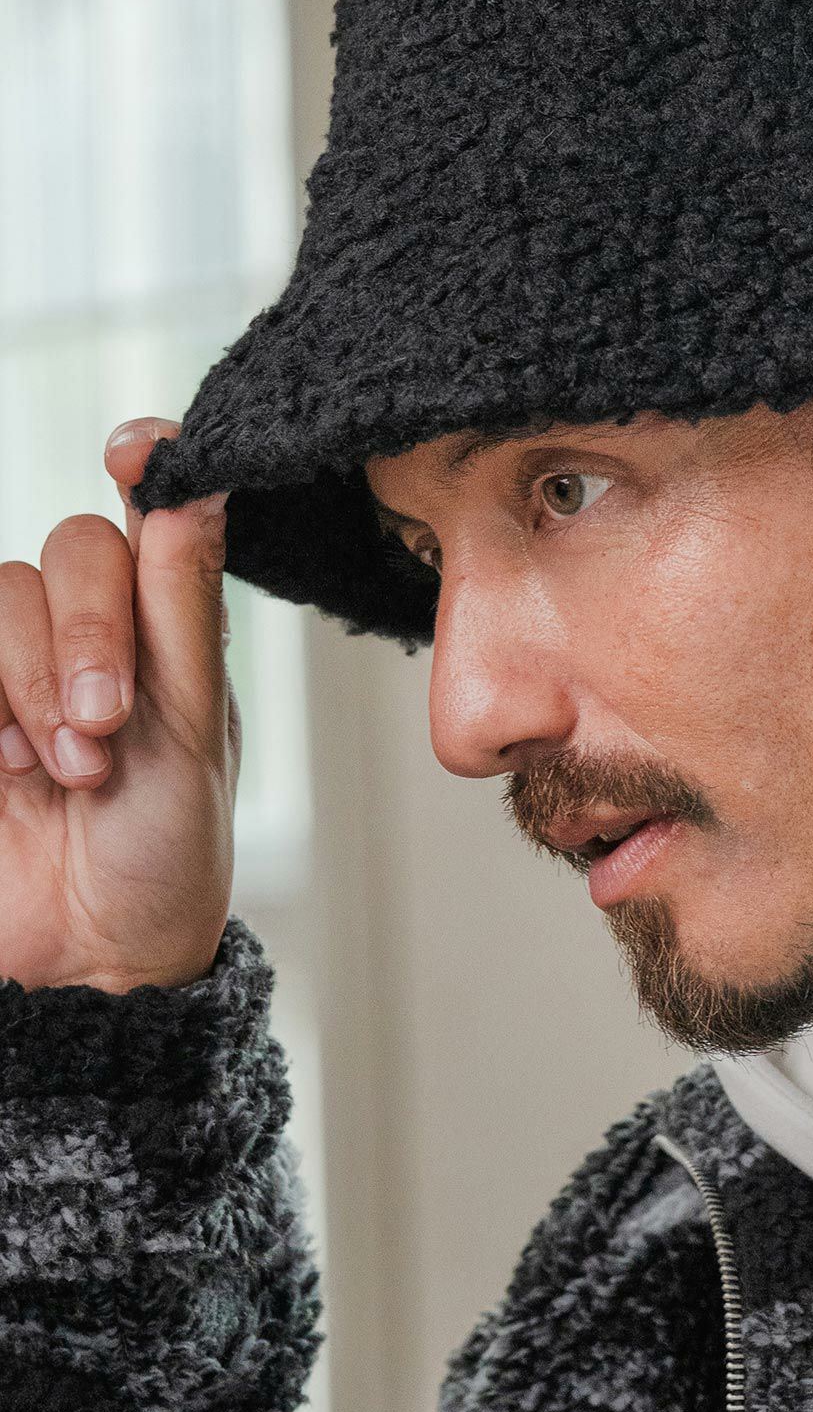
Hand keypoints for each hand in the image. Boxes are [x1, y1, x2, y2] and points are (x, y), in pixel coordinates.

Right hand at [0, 418, 239, 990]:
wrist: (90, 959)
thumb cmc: (165, 850)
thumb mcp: (194, 733)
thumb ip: (183, 613)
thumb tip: (193, 491)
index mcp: (172, 623)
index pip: (152, 509)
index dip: (144, 463)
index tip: (131, 452)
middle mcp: (94, 626)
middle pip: (73, 549)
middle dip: (90, 635)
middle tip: (104, 728)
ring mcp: (14, 663)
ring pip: (2, 593)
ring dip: (35, 681)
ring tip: (65, 769)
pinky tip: (6, 769)